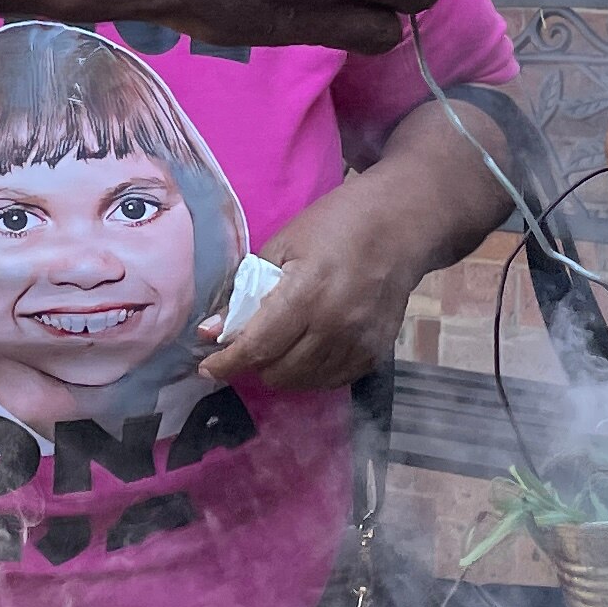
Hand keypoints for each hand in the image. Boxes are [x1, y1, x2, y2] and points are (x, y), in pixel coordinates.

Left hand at [200, 179, 429, 392]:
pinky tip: (305, 355)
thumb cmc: (335, 225)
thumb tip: (210, 332)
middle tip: (249, 346)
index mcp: (306, 294)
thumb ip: (245, 292)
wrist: (399, 225)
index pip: (257, 346)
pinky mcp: (377, 351)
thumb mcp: (282, 245)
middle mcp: (334, 325)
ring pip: (305, 381)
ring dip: (282, 371)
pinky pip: (335, 380)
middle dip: (254, 364)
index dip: (227, 363)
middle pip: (279, 371)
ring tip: (277, 350)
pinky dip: (313, 374)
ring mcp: (359, 341)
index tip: (208, 368)